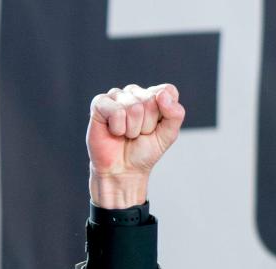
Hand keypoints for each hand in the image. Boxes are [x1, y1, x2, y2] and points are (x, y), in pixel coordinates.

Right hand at [86, 83, 184, 208]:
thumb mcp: (167, 136)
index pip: (168, 91)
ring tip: (127, 134)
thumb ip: (175, 115)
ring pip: (134, 106)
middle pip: (150, 100)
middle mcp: (135, 92)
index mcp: (154, 96)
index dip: (165, 113)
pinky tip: (114, 131)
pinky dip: (118, 128)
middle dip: (147, 125)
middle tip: (139, 134)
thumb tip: (162, 94)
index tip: (157, 127)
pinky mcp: (100, 103)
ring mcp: (116, 96)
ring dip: (132, 129)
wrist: (124, 170)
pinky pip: (116, 111)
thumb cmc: (145, 151)